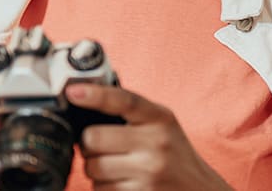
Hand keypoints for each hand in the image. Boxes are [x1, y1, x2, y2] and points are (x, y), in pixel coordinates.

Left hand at [68, 83, 232, 190]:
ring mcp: (148, 172)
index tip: (72, 91)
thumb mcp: (162, 124)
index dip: (95, 95)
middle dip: (89, 144)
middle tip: (101, 146)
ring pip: (92, 167)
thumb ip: (132, 112)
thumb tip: (84, 98)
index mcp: (160, 118)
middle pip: (94, 138)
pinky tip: (121, 182)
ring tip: (115, 167)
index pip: (124, 101)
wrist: (199, 189)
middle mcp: (156, 143)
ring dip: (94, 168)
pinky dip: (102, 187)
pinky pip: (100, 190)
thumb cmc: (174, 153)